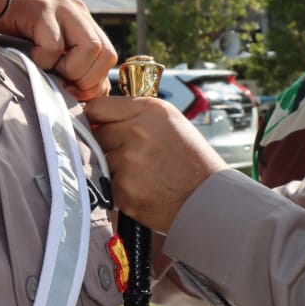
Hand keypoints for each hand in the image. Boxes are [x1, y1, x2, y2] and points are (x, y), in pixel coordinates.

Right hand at [0, 0, 116, 98]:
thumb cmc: (10, 37)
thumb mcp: (47, 54)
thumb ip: (71, 69)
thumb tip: (91, 95)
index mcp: (82, 20)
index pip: (110, 55)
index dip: (95, 82)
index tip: (73, 94)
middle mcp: (77, 10)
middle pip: (106, 52)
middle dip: (86, 78)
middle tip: (61, 84)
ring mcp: (61, 7)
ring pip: (89, 47)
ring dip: (68, 69)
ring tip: (47, 67)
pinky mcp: (41, 9)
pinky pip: (54, 45)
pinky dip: (42, 60)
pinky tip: (29, 55)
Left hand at [86, 93, 228, 231]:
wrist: (209, 198)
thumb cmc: (190, 159)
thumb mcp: (169, 121)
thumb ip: (134, 115)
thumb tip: (96, 116)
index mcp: (149, 110)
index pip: (98, 107)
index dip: (95, 118)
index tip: (98, 126)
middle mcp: (137, 131)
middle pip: (96, 134)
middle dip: (105, 145)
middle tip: (130, 156)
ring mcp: (128, 161)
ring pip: (99, 161)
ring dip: (112, 169)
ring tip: (140, 174)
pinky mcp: (123, 189)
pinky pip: (106, 185)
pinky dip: (118, 189)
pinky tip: (141, 189)